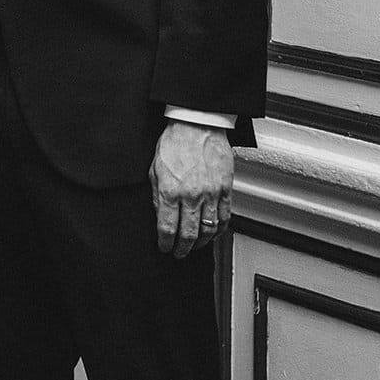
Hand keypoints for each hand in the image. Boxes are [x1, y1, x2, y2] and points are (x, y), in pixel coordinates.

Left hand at [150, 121, 233, 257]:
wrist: (197, 125)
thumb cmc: (174, 143)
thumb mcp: (154, 170)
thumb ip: (157, 196)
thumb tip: (160, 217)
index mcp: (170, 191)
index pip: (167, 228)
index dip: (165, 243)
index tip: (164, 248)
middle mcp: (192, 195)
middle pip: (189, 234)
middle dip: (182, 248)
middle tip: (179, 253)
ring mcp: (211, 193)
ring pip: (209, 229)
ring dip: (201, 243)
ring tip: (194, 246)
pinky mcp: (226, 189)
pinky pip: (225, 217)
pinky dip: (220, 230)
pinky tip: (213, 233)